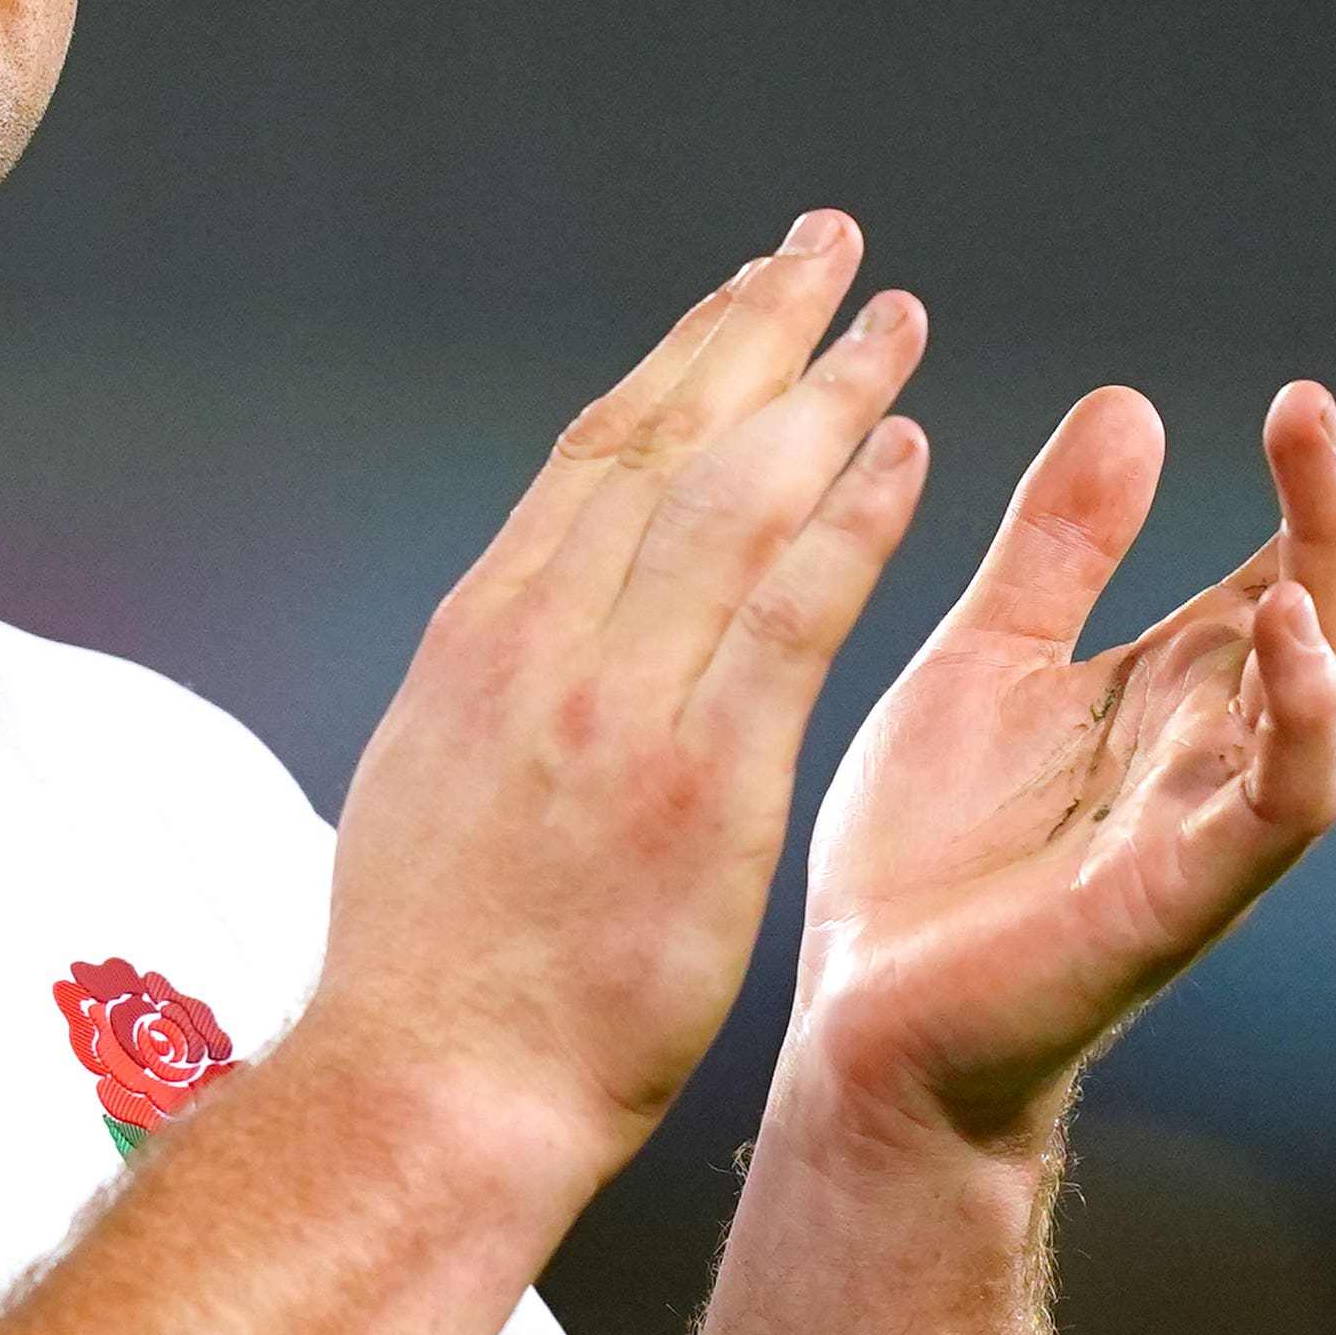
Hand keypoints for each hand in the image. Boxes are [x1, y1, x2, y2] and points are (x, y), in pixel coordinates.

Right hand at [303, 214, 938, 1199]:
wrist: (431, 1085)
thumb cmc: (434, 974)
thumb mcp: (426, 787)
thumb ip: (487, 695)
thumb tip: (513, 633)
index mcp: (482, 638)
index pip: (593, 458)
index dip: (679, 363)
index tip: (742, 299)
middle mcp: (545, 640)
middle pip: (666, 441)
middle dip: (758, 332)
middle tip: (835, 249)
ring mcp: (621, 703)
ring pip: (734, 498)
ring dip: (825, 395)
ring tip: (899, 323)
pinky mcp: (701, 777)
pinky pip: (790, 612)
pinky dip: (850, 518)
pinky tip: (909, 451)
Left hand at [779, 298, 1335, 1153]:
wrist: (864, 1030)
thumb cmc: (928, 862)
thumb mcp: (987, 656)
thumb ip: (1063, 544)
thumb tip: (1136, 401)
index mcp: (1190, 673)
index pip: (1315, 532)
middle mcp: (1233, 731)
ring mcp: (1221, 810)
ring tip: (1311, 420)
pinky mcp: (1184, 889)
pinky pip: (1286, 795)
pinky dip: (1303, 706)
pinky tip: (1290, 617)